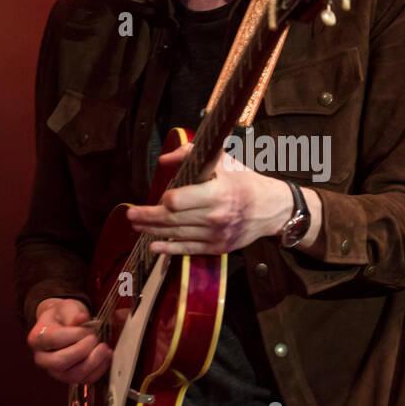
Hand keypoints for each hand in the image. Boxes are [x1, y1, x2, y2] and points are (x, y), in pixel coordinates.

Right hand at [27, 297, 112, 384]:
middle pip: (60, 362)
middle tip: (94, 338)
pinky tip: (106, 356)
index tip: (87, 328)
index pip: (53, 340)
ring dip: (93, 362)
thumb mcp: (66, 308)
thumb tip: (82, 318)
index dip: (74, 334)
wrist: (63, 325)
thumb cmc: (63, 316)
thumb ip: (73, 313)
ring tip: (104, 348)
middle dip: (82, 350)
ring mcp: (55, 371)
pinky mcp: (69, 378)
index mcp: (36, 338)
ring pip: (73, 375)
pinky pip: (85, 380)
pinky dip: (99, 369)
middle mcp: (42, 358)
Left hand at [127, 142, 294, 254]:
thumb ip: (192, 156)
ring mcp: (216, 234)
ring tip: (138, 226)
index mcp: (217, 193)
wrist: (273, 209)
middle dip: (148, 217)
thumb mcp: (224, 162)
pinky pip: (189, 249)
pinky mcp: (218, 247)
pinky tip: (155, 246)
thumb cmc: (246, 182)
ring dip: (153, 231)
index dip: (165, 199)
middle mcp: (215, 216)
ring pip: (177, 235)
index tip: (159, 196)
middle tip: (131, 215)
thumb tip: (165, 160)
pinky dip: (169, 249)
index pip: (179, 201)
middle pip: (172, 220)